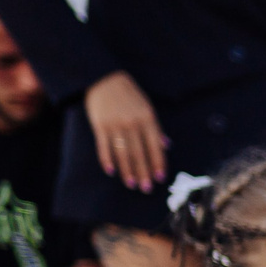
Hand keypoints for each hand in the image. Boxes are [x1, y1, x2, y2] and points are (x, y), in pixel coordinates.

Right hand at [84, 72, 167, 191]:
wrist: (103, 78)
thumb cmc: (129, 94)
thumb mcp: (147, 107)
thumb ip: (156, 128)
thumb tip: (166, 146)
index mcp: (147, 119)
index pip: (155, 146)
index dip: (158, 163)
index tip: (161, 178)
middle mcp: (132, 123)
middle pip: (139, 153)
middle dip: (144, 172)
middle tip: (146, 188)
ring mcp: (115, 125)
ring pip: (123, 153)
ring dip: (128, 170)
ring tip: (132, 184)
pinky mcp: (100, 125)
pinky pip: (104, 146)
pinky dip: (107, 160)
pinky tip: (111, 171)